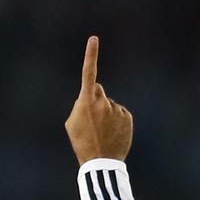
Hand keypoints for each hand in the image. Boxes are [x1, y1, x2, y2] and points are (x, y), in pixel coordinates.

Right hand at [64, 36, 132, 165]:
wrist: (100, 161)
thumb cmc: (81, 142)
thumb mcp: (71, 123)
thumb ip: (79, 105)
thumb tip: (88, 98)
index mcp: (86, 101)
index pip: (88, 73)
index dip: (90, 55)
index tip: (93, 39)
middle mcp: (103, 101)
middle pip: (98, 91)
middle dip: (94, 100)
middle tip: (90, 121)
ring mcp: (117, 109)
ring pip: (109, 104)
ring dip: (105, 113)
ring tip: (101, 132)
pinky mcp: (127, 117)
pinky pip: (120, 113)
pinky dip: (116, 121)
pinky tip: (111, 134)